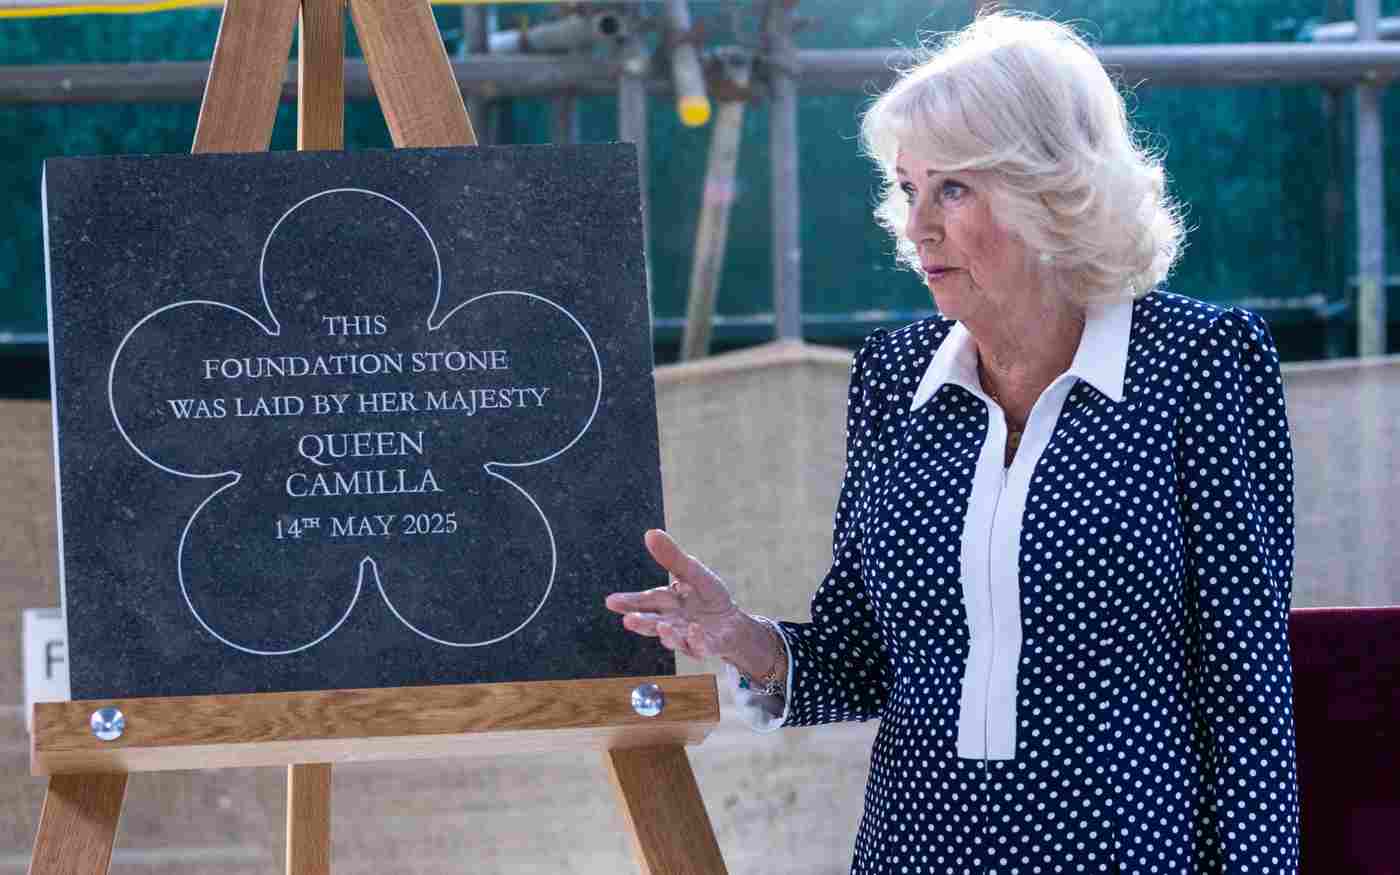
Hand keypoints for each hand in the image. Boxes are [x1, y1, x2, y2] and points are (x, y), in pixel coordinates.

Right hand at [605, 529, 744, 660]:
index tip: (611, 602)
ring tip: (661, 626)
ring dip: (667, 635)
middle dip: (642, 623)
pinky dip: (696, 639)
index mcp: (665, 604)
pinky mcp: (706, 647)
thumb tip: (650, 533)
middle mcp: (672, 623)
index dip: (628, 603)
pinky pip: (700, 646)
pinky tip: (694, 629)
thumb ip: (672, 558)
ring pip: (674, 639)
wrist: (734, 622)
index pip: (644, 603)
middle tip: (628, 620)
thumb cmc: (709, 597)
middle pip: (654, 624)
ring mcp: (687, 638)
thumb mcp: (693, 572)